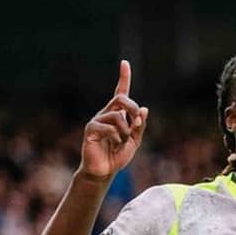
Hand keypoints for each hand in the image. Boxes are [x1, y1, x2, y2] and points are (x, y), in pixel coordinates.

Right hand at [79, 60, 148, 180]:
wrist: (103, 171)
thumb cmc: (117, 156)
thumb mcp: (134, 142)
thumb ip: (139, 127)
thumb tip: (144, 109)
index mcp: (117, 114)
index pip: (120, 92)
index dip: (123, 78)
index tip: (125, 63)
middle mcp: (106, 113)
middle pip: (122, 99)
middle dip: (133, 110)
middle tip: (137, 125)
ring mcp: (97, 120)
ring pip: (118, 116)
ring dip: (126, 132)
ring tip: (121, 143)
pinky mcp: (91, 129)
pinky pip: (109, 128)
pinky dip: (117, 138)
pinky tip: (113, 145)